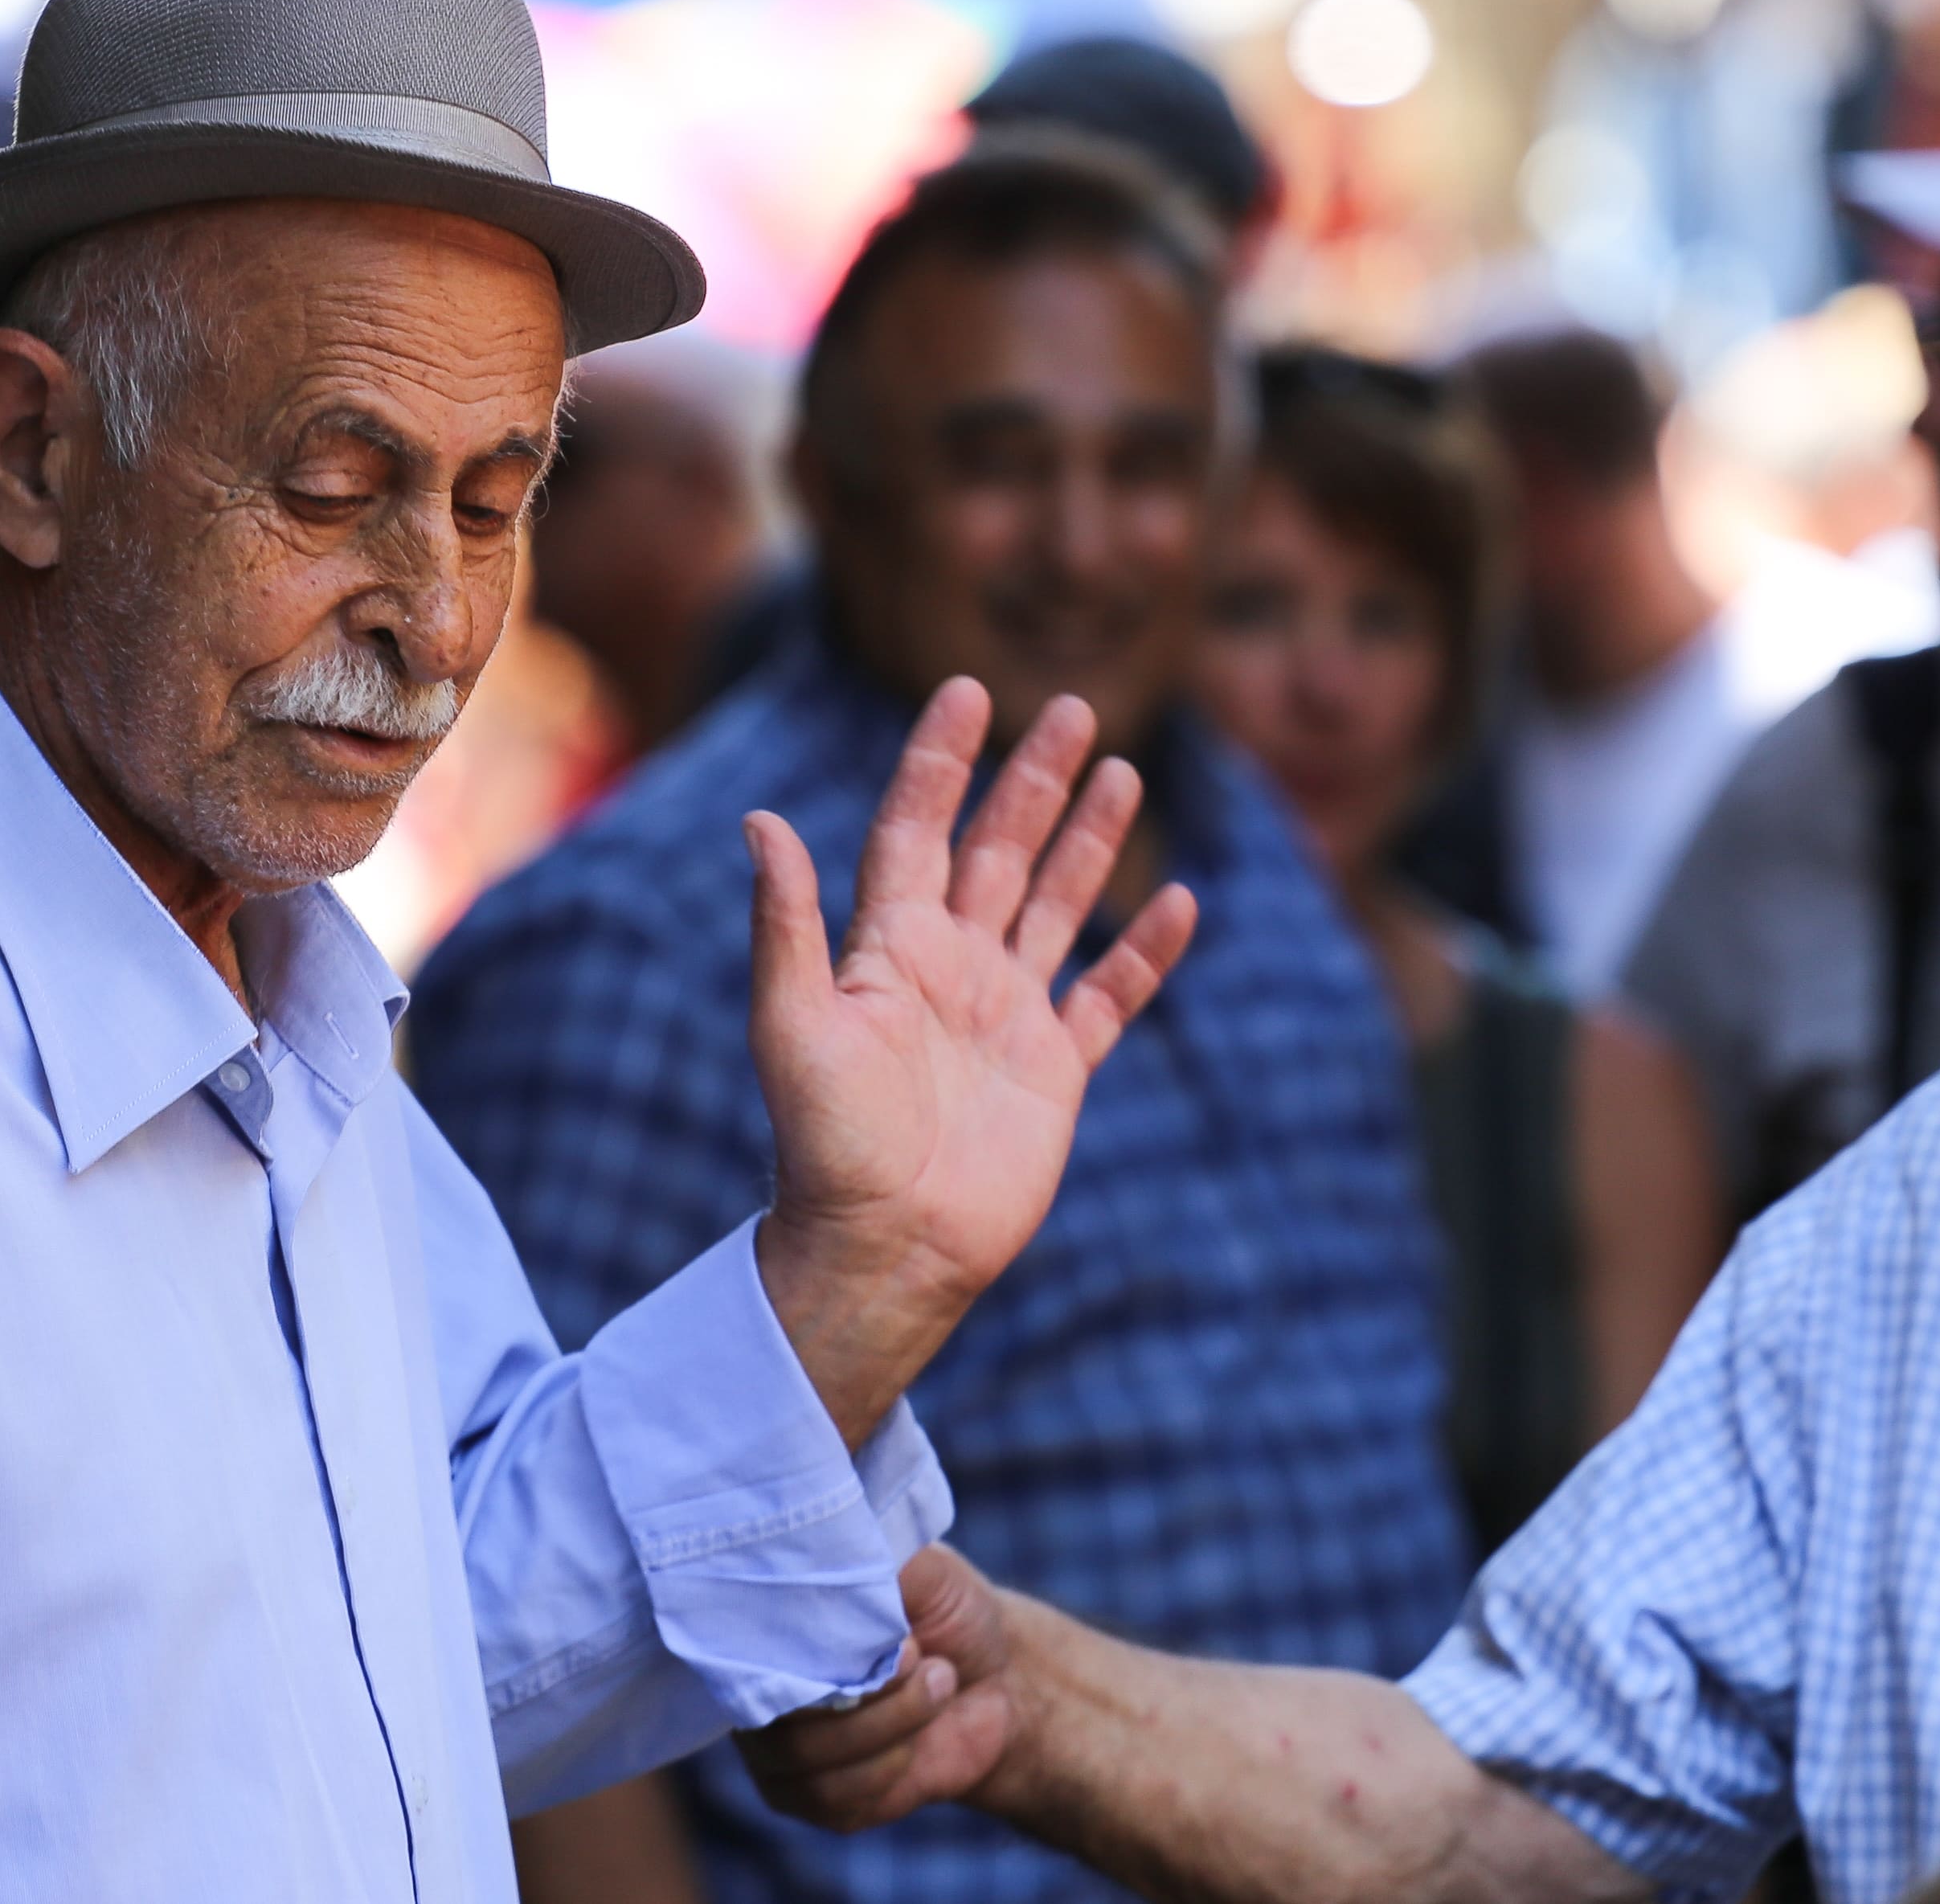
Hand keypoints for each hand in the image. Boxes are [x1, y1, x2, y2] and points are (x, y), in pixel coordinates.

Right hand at [739, 1546, 1019, 1831]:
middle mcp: (761, 1696)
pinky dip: (892, 1765)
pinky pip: (839, 1799)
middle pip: (775, 1716)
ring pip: (810, 1759)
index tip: (877, 1633)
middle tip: (920, 1654)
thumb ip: (874, 1561)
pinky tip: (922, 1736)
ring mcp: (783, 1758)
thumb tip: (828, 1550)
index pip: (743, 1650)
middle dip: (864, 1691)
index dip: (806, 1649)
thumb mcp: (924, 1569)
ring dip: (891, 1721)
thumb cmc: (948, 1612)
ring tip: (939, 1681)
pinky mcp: (822, 1804)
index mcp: (767, 1633)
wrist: (1000, 1682)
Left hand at [748, 681, 1196, 1445]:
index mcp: (888, 947)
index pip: (918, 829)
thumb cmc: (826, 1144)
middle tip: (1074, 708)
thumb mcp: (792, 1025)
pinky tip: (1179, 903)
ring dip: (1089, 842)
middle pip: (999, 850)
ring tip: (1125, 771)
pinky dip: (1144, 954)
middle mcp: (950, 968)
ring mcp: (1005, 1017)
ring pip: (1056, 906)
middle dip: (1034, 779)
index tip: (968, 690)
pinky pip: (1108, 998)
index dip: (941, 761)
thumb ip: (786, 924)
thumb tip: (760, 821)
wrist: (884, 1248)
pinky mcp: (1053, 1072)